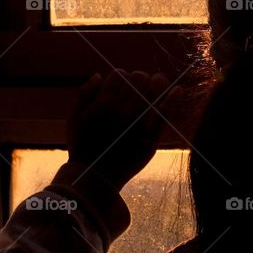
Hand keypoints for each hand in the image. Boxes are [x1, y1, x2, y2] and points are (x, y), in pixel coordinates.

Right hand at [65, 69, 170, 190]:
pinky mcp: (150, 136)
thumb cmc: (82, 147)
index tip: (123, 84)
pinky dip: (173, 98)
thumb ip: (83, 95)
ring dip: (158, 82)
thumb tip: (98, 75)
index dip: (122, 76)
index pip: (120, 74)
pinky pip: (165, 112)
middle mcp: (121, 109)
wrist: (96, 177)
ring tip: (159, 82)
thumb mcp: (74, 119)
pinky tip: (178, 90)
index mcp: (102, 102)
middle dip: (140, 78)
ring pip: (155, 90)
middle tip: (141, 84)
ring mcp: (138, 122)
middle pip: (139, 79)